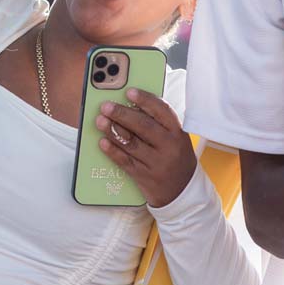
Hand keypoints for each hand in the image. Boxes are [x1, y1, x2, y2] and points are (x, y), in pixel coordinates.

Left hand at [96, 89, 197, 207]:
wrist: (183, 193)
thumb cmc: (175, 158)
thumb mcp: (175, 138)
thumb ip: (157, 123)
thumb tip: (131, 105)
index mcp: (178, 133)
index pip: (162, 111)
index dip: (145, 100)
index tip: (129, 91)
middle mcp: (169, 147)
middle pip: (144, 126)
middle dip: (122, 114)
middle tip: (106, 106)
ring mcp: (156, 163)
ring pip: (131, 144)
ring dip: (113, 130)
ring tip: (100, 120)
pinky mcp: (144, 177)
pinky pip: (125, 161)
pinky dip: (112, 151)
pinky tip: (102, 142)